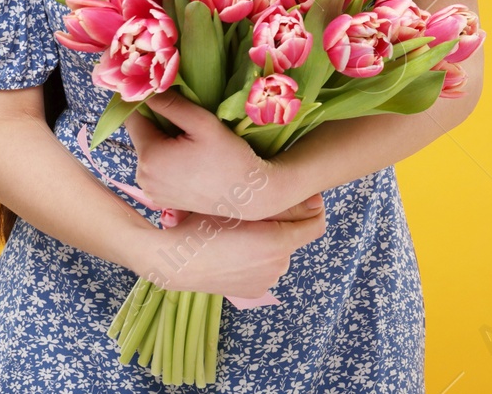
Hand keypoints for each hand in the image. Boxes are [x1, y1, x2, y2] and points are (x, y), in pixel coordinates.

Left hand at [125, 89, 276, 220]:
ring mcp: (150, 191)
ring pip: (148, 154)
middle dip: (158, 127)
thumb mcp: (202, 123)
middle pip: (141, 137)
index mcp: (150, 157)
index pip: (132, 119)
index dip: (145, 105)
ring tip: (190, 146)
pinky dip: (165, 164)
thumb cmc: (228, 156)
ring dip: (161, 145)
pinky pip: (155, 172)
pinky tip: (188, 163)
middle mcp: (142, 177)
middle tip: (187, 125)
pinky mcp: (159, 199)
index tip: (165, 99)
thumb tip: (147, 91)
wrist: (246, 194)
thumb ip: (171, 105)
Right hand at [136, 203, 327, 297]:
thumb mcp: (241, 205)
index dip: (311, 209)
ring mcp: (266, 282)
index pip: (316, 224)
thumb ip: (285, 203)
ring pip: (280, 252)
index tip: (299, 199)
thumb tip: (319, 202)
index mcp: (277, 243)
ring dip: (270, 241)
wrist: (172, 261)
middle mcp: (278, 266)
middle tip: (257, 213)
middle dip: (283, 223)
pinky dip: (258, 258)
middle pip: (294, 237)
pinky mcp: (253, 292)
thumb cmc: (203, 224)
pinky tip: (236, 250)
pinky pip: (266, 268)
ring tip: (243, 231)